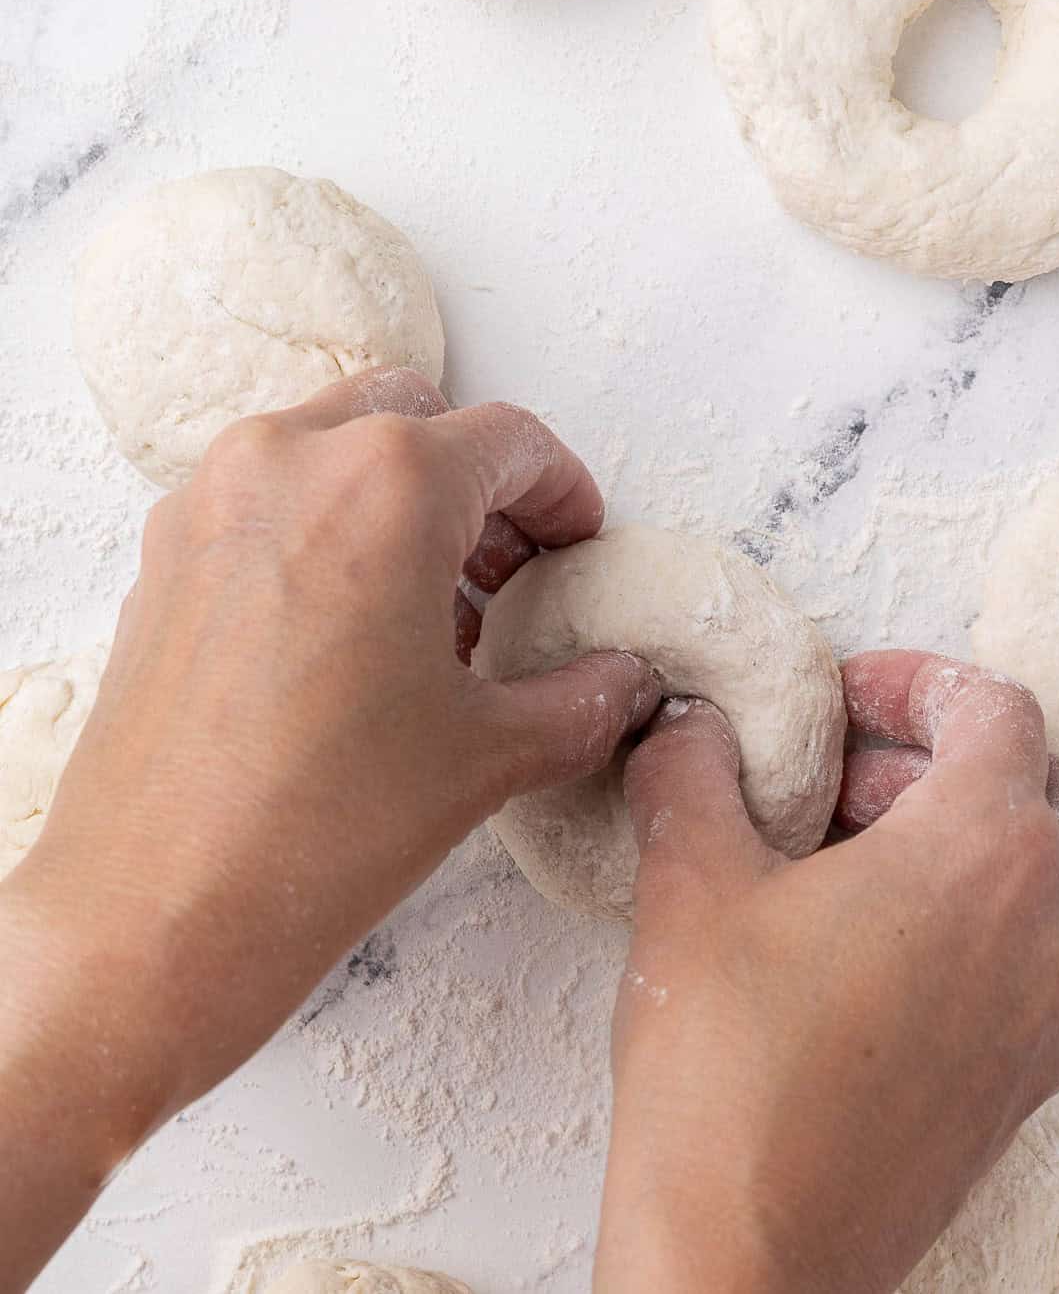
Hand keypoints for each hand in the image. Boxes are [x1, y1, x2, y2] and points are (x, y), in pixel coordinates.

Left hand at [0, 367, 659, 1291]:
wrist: (156, 915)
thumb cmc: (317, 829)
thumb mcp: (491, 754)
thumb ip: (584, 696)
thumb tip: (623, 679)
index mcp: (387, 484)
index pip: (511, 440)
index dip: (565, 492)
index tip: (577, 542)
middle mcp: (290, 460)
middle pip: (417, 421)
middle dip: (480, 486)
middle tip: (514, 570)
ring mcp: (213, 499)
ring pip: (335, 447)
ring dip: (401, 499)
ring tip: (438, 607)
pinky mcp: (166, 551)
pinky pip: (270, 496)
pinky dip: (326, 524)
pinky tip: (355, 629)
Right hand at [595, 652, 1058, 1293]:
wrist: (747, 1254)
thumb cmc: (727, 1068)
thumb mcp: (689, 879)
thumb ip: (693, 770)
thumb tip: (690, 726)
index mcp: (988, 854)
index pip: (998, 709)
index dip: (916, 679)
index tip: (848, 694)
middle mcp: (1054, 929)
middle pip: (1048, 785)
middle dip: (945, 757)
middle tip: (843, 774)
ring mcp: (1052, 1014)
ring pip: (1050, 874)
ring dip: (962, 836)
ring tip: (842, 857)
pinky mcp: (1027, 1079)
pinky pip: (1032, 957)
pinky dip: (972, 916)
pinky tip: (860, 944)